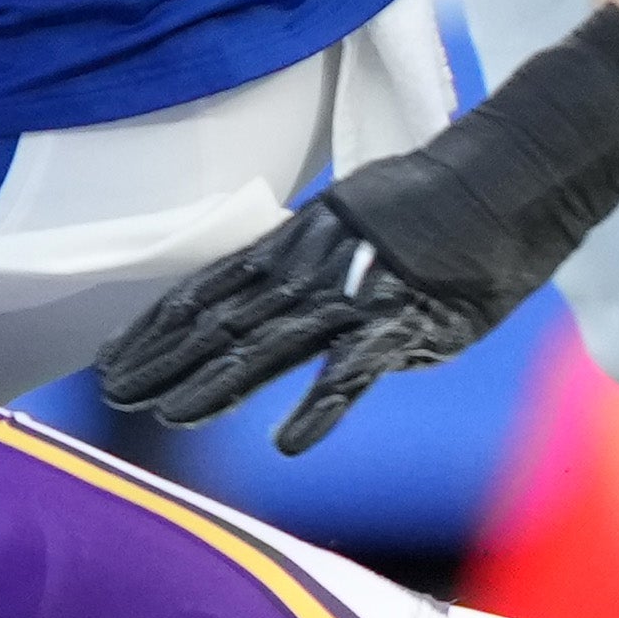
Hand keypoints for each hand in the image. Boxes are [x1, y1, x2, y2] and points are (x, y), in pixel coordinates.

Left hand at [96, 201, 497, 455]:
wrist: (511, 174)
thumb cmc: (432, 202)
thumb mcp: (348, 223)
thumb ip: (304, 264)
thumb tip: (268, 302)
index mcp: (291, 244)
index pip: (204, 290)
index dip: (153, 328)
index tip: (107, 359)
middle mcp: (310, 270)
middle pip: (221, 321)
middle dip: (163, 360)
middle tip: (113, 394)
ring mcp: (355, 296)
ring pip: (270, 346)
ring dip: (217, 385)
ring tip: (169, 416)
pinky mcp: (407, 322)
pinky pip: (357, 372)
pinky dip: (321, 408)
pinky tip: (289, 443)